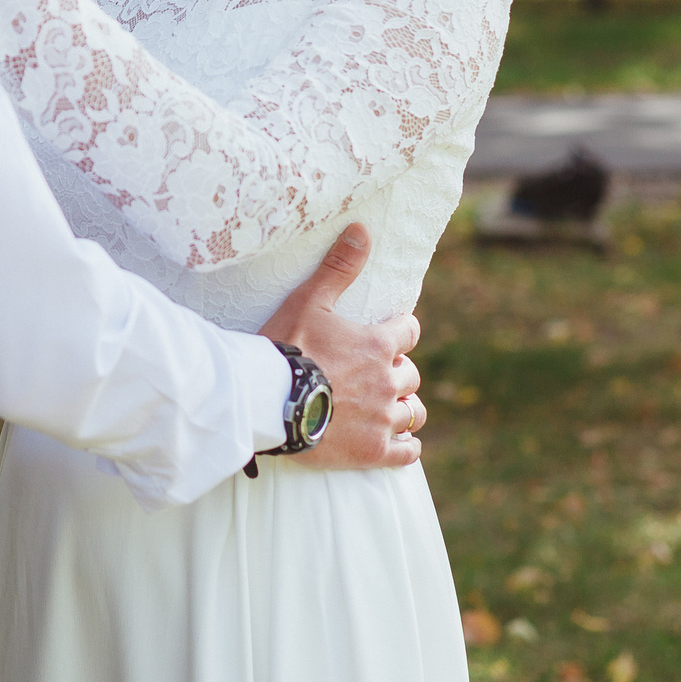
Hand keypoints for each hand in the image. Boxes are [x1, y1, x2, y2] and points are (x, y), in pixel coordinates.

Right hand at [259, 225, 424, 470]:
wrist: (266, 400)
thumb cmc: (285, 348)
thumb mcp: (309, 301)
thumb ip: (338, 268)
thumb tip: (362, 229)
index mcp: (377, 346)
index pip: (409, 332)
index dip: (400, 333)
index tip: (389, 336)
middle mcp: (387, 382)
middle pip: (411, 374)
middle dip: (398, 371)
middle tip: (376, 374)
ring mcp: (382, 419)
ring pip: (414, 412)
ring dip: (406, 407)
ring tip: (391, 407)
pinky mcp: (372, 451)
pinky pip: (406, 452)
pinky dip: (407, 447)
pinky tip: (401, 444)